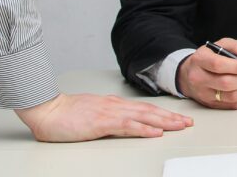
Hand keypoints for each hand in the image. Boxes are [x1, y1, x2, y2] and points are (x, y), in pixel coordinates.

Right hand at [15, 93, 192, 140]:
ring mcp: (110, 113)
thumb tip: (123, 124)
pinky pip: (128, 126)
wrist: (47, 109)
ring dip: (164, 122)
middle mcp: (116, 106)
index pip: (144, 108)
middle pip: (150, 111)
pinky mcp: (102, 122)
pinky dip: (144, 129)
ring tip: (180, 126)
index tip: (178, 118)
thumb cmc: (65, 114)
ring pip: (144, 117)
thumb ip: (108, 117)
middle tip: (188, 122)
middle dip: (171, 117)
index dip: (163, 113)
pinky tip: (156, 132)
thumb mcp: (92, 114)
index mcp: (114, 104)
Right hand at [177, 38, 236, 109]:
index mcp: (200, 60)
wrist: (190, 74)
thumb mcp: (221, 45)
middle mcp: (199, 79)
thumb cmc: (209, 58)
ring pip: (231, 97)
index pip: (219, 65)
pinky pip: (233, 105)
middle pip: (226, 83)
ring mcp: (204, 94)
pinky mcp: (211, 105)